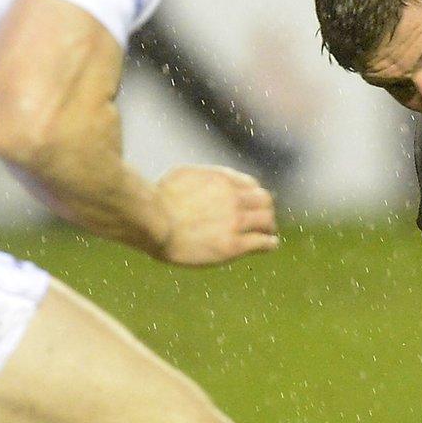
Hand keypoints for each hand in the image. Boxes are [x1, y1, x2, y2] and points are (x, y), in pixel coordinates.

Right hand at [155, 165, 278, 265]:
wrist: (152, 222)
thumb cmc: (157, 202)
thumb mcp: (182, 176)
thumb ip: (202, 177)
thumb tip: (211, 181)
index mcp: (221, 180)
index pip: (251, 185)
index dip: (254, 196)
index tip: (253, 205)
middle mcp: (233, 198)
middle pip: (264, 201)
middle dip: (265, 210)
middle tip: (265, 221)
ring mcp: (235, 221)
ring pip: (267, 221)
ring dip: (269, 227)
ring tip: (268, 234)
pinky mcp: (233, 245)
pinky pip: (263, 242)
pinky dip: (269, 243)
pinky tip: (268, 246)